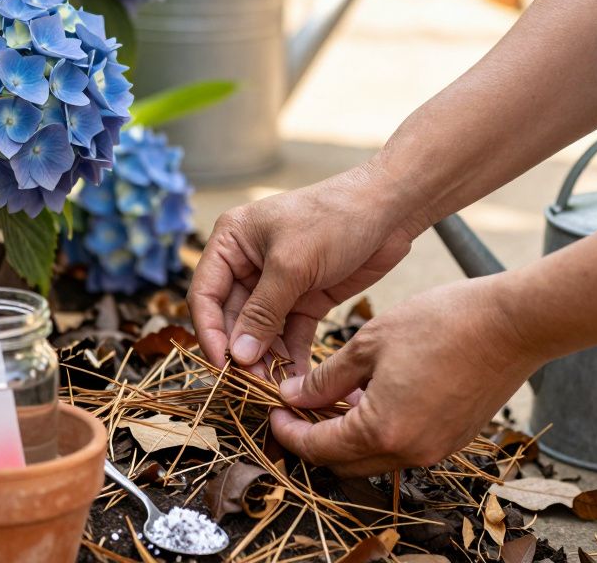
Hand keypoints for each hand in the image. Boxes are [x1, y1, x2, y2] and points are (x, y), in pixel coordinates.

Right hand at [187, 164, 417, 374]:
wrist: (390, 209)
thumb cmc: (334, 219)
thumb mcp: (292, 264)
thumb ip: (263, 312)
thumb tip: (238, 356)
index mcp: (230, 243)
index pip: (205, 295)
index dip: (210, 333)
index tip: (221, 366)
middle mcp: (247, 264)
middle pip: (232, 319)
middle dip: (242, 351)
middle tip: (253, 384)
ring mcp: (277, 284)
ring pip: (261, 332)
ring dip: (267, 359)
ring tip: (276, 387)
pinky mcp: (305, 299)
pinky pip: (290, 335)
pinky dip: (293, 357)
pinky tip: (299, 381)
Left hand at [271, 278, 541, 476]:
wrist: (513, 324)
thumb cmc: (442, 323)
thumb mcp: (369, 344)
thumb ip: (325, 379)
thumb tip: (293, 398)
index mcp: (382, 431)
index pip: (318, 448)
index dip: (287, 432)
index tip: (272, 411)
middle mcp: (410, 452)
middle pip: (343, 463)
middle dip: (313, 439)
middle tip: (295, 407)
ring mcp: (436, 450)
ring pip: (373, 458)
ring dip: (346, 436)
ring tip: (330, 398)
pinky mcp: (454, 440)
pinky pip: (402, 447)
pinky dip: (377, 431)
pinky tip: (369, 397)